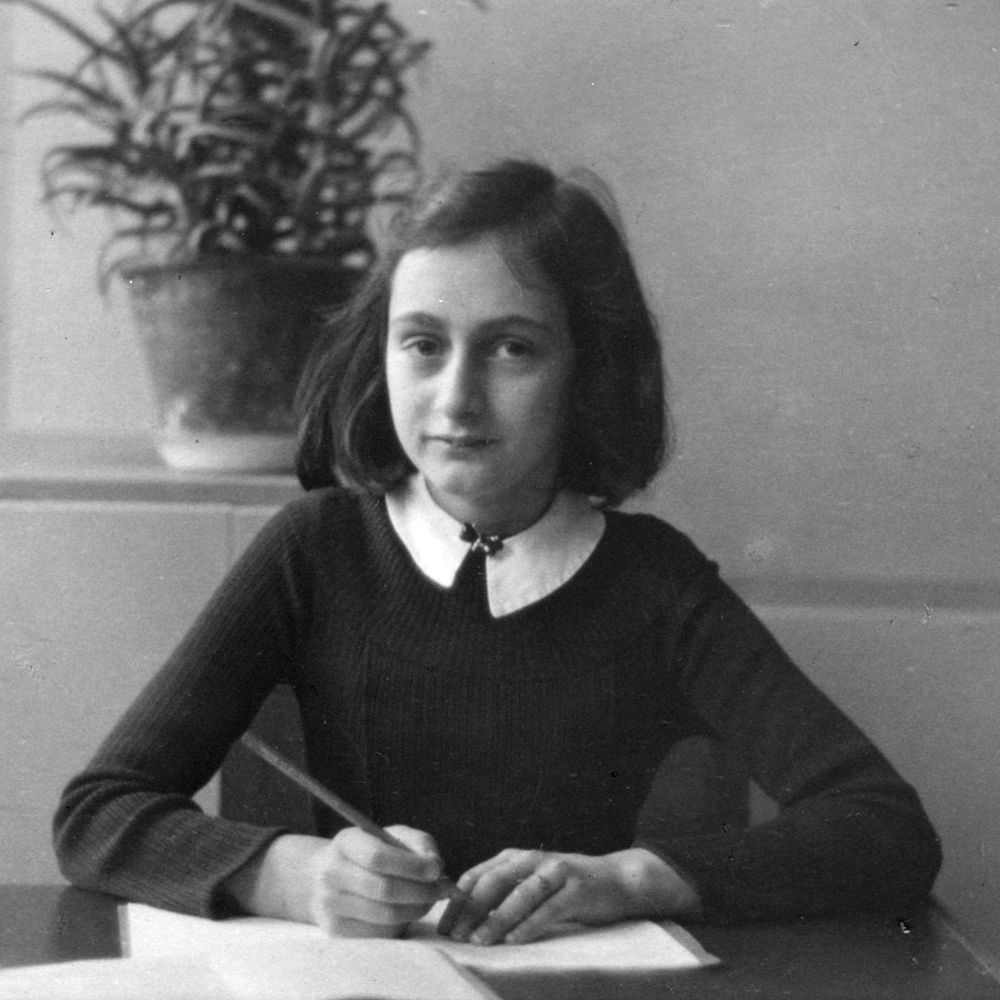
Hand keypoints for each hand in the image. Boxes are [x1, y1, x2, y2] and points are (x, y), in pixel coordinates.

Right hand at [306, 825, 446, 937]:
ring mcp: (331, 904)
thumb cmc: (372, 852)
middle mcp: (331, 873)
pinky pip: (380, 933)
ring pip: (385, 915)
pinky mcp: (337, 929)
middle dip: (421, 891)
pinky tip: (410, 910)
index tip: (437, 869)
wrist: (329, 876)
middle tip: (443, 889)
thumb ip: (419, 844)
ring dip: (417, 909)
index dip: (411, 866)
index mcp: (346, 842)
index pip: (378, 857)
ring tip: (431, 899)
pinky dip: (403, 923)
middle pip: (383, 889)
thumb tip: (436, 867)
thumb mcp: (393, 836)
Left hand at [437, 846, 698, 945]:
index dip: (457, 901)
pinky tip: (515, 939)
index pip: (477, 876)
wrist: (616, 880)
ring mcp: (555, 871)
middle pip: (494, 881)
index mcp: (515, 857)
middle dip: (471, 909)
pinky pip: (549, 907)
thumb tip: (463, 919)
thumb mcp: (529, 884)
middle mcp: (532, 859)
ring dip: (497, 917)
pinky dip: (530, 924)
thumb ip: (502, 893)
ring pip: (520, 893)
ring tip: (480, 939)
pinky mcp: (576, 888)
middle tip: (456, 935)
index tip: (443, 926)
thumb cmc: (565, 887)